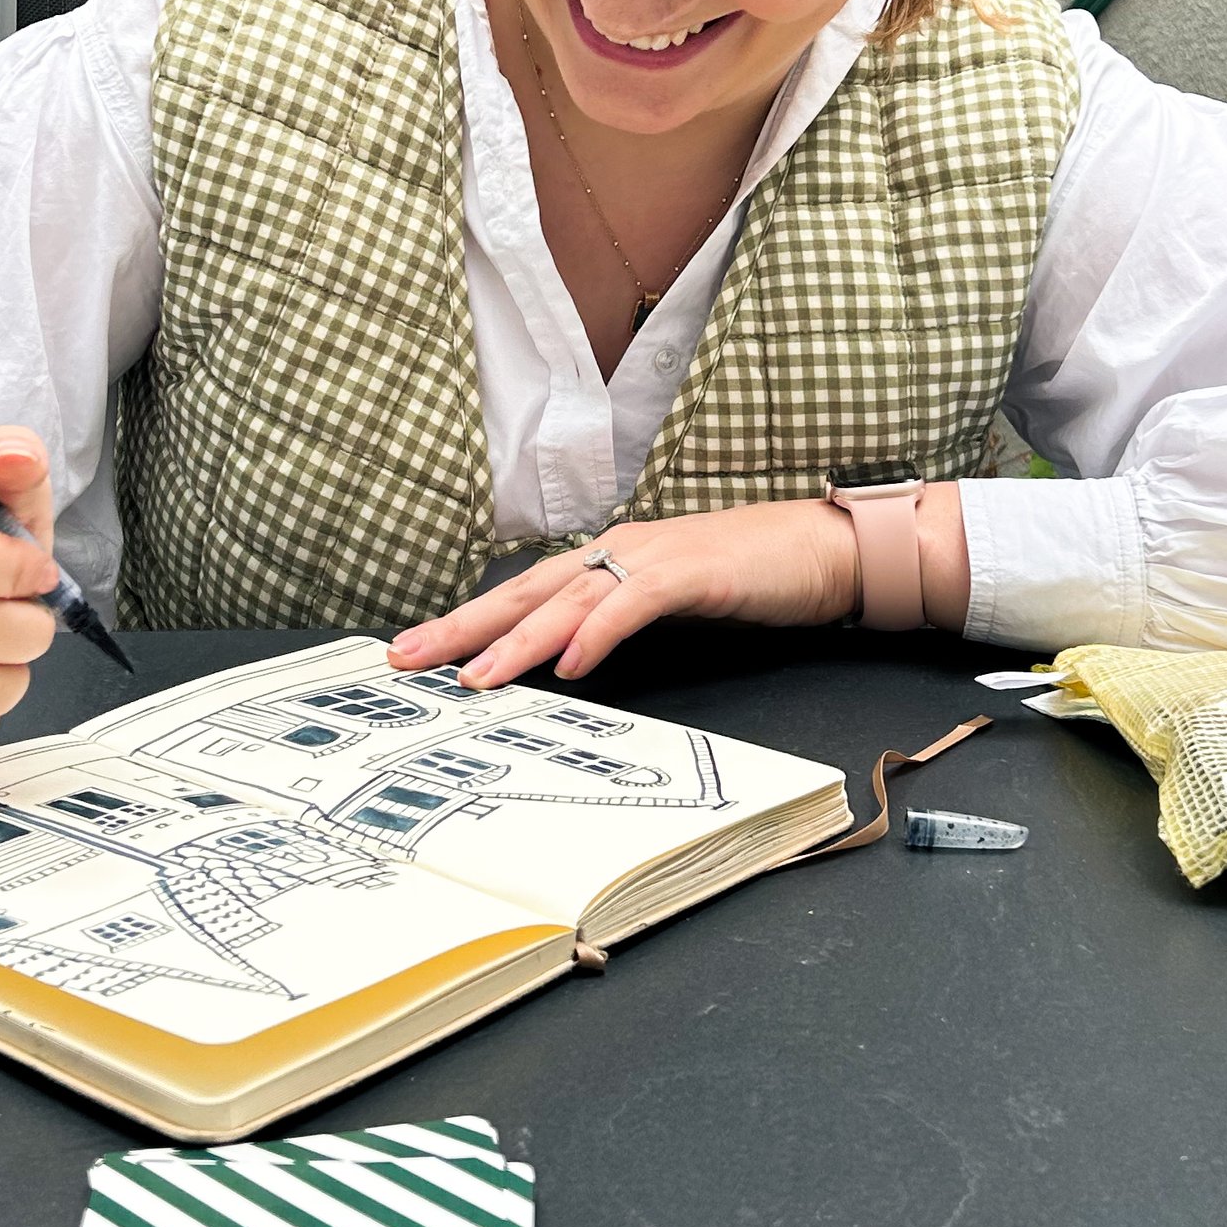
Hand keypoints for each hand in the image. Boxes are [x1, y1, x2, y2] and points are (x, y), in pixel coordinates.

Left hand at [388, 498, 864, 690]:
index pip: (523, 595)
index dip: (466, 621)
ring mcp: (652, 557)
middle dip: (461, 627)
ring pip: (566, 600)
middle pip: (524, 592)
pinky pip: (632, 604)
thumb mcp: (669, 609)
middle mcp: (618, 551)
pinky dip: (597, 633)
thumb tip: (565, 662)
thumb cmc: (750, 578)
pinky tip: (569, 664)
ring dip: (515, 639)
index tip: (415, 651)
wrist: (822, 549)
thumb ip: (617, 626)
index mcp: (608, 561)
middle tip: (404, 658)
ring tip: (472, 676)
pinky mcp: (691, 572)